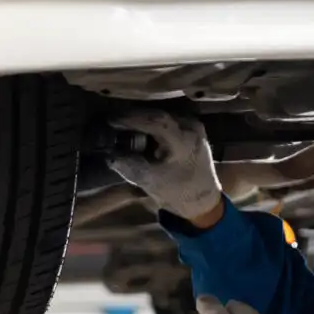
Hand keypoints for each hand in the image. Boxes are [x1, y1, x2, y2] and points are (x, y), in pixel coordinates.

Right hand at [106, 109, 222, 220]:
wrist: (203, 199)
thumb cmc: (178, 193)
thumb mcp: (151, 182)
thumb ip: (130, 167)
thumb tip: (109, 155)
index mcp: (184, 142)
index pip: (156, 121)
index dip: (132, 119)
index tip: (112, 121)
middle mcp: (192, 129)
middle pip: (159, 114)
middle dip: (135, 116)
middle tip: (114, 120)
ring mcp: (195, 126)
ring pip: (164, 115)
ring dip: (144, 118)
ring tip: (123, 123)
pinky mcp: (194, 128)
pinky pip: (170, 119)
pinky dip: (153, 122)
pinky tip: (140, 127)